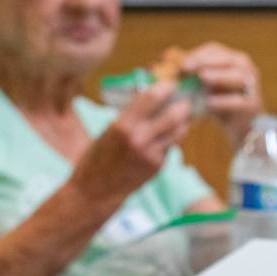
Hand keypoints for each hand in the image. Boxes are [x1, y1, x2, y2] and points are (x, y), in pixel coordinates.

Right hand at [72, 82, 192, 210]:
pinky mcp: (157, 166)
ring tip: (177, 117)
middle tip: (182, 100)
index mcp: (123, 125)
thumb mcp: (109, 130)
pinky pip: (171, 146)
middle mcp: (140, 139)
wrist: (94, 191)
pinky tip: (162, 138)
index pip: (153, 96)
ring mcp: (151, 154)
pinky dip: (170, 139)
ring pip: (179, 130)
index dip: (166, 87)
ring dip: (181, 122)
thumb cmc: (97, 157)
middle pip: (175, 113)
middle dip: (181, 105)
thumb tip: (150, 94)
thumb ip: (130, 115)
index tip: (170, 84)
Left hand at [180, 42, 263, 147]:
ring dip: (219, 75)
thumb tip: (154, 65)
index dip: (195, 54)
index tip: (178, 62)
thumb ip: (183, 76)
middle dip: (205, 61)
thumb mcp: (199, 88)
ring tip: (202, 77)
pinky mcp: (252, 106)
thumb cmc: (216, 104)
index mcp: (231, 60)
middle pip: (227, 59)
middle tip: (186, 68)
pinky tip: (208, 103)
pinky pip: (239, 101)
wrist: (239, 128)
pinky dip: (223, 101)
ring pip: (238, 76)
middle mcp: (244, 69)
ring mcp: (251, 86)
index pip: (213, 50)